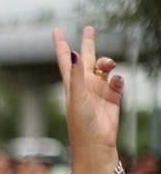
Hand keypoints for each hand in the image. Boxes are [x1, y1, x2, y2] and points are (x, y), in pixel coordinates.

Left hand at [52, 25, 123, 166]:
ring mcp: (99, 91)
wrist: (96, 144)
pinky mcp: (112, 98)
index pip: (64, 60)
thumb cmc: (81, 124)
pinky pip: (117, 81)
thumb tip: (74, 53)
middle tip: (89, 28)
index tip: (56, 30)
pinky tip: (116, 82)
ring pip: (105, 68)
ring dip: (108, 62)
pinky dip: (118, 78)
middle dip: (88, 44)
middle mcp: (85, 85)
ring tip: (109, 64)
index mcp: (72, 84)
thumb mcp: (77, 97)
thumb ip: (77, 75)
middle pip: (87, 58)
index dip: (60, 45)